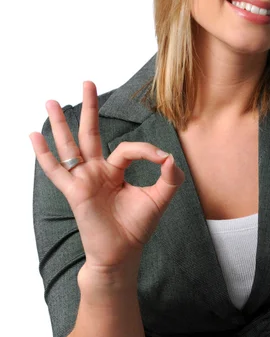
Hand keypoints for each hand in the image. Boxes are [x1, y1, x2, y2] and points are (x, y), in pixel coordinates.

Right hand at [29, 81, 184, 273]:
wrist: (122, 254)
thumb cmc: (136, 228)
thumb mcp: (159, 198)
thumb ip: (169, 177)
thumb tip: (169, 156)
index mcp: (115, 171)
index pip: (127, 148)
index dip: (146, 150)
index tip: (162, 158)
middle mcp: (97, 171)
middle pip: (90, 132)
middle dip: (89, 107)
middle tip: (87, 82)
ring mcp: (83, 180)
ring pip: (70, 145)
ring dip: (61, 123)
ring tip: (51, 101)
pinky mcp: (74, 191)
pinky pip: (56, 170)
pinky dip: (43, 154)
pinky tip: (33, 136)